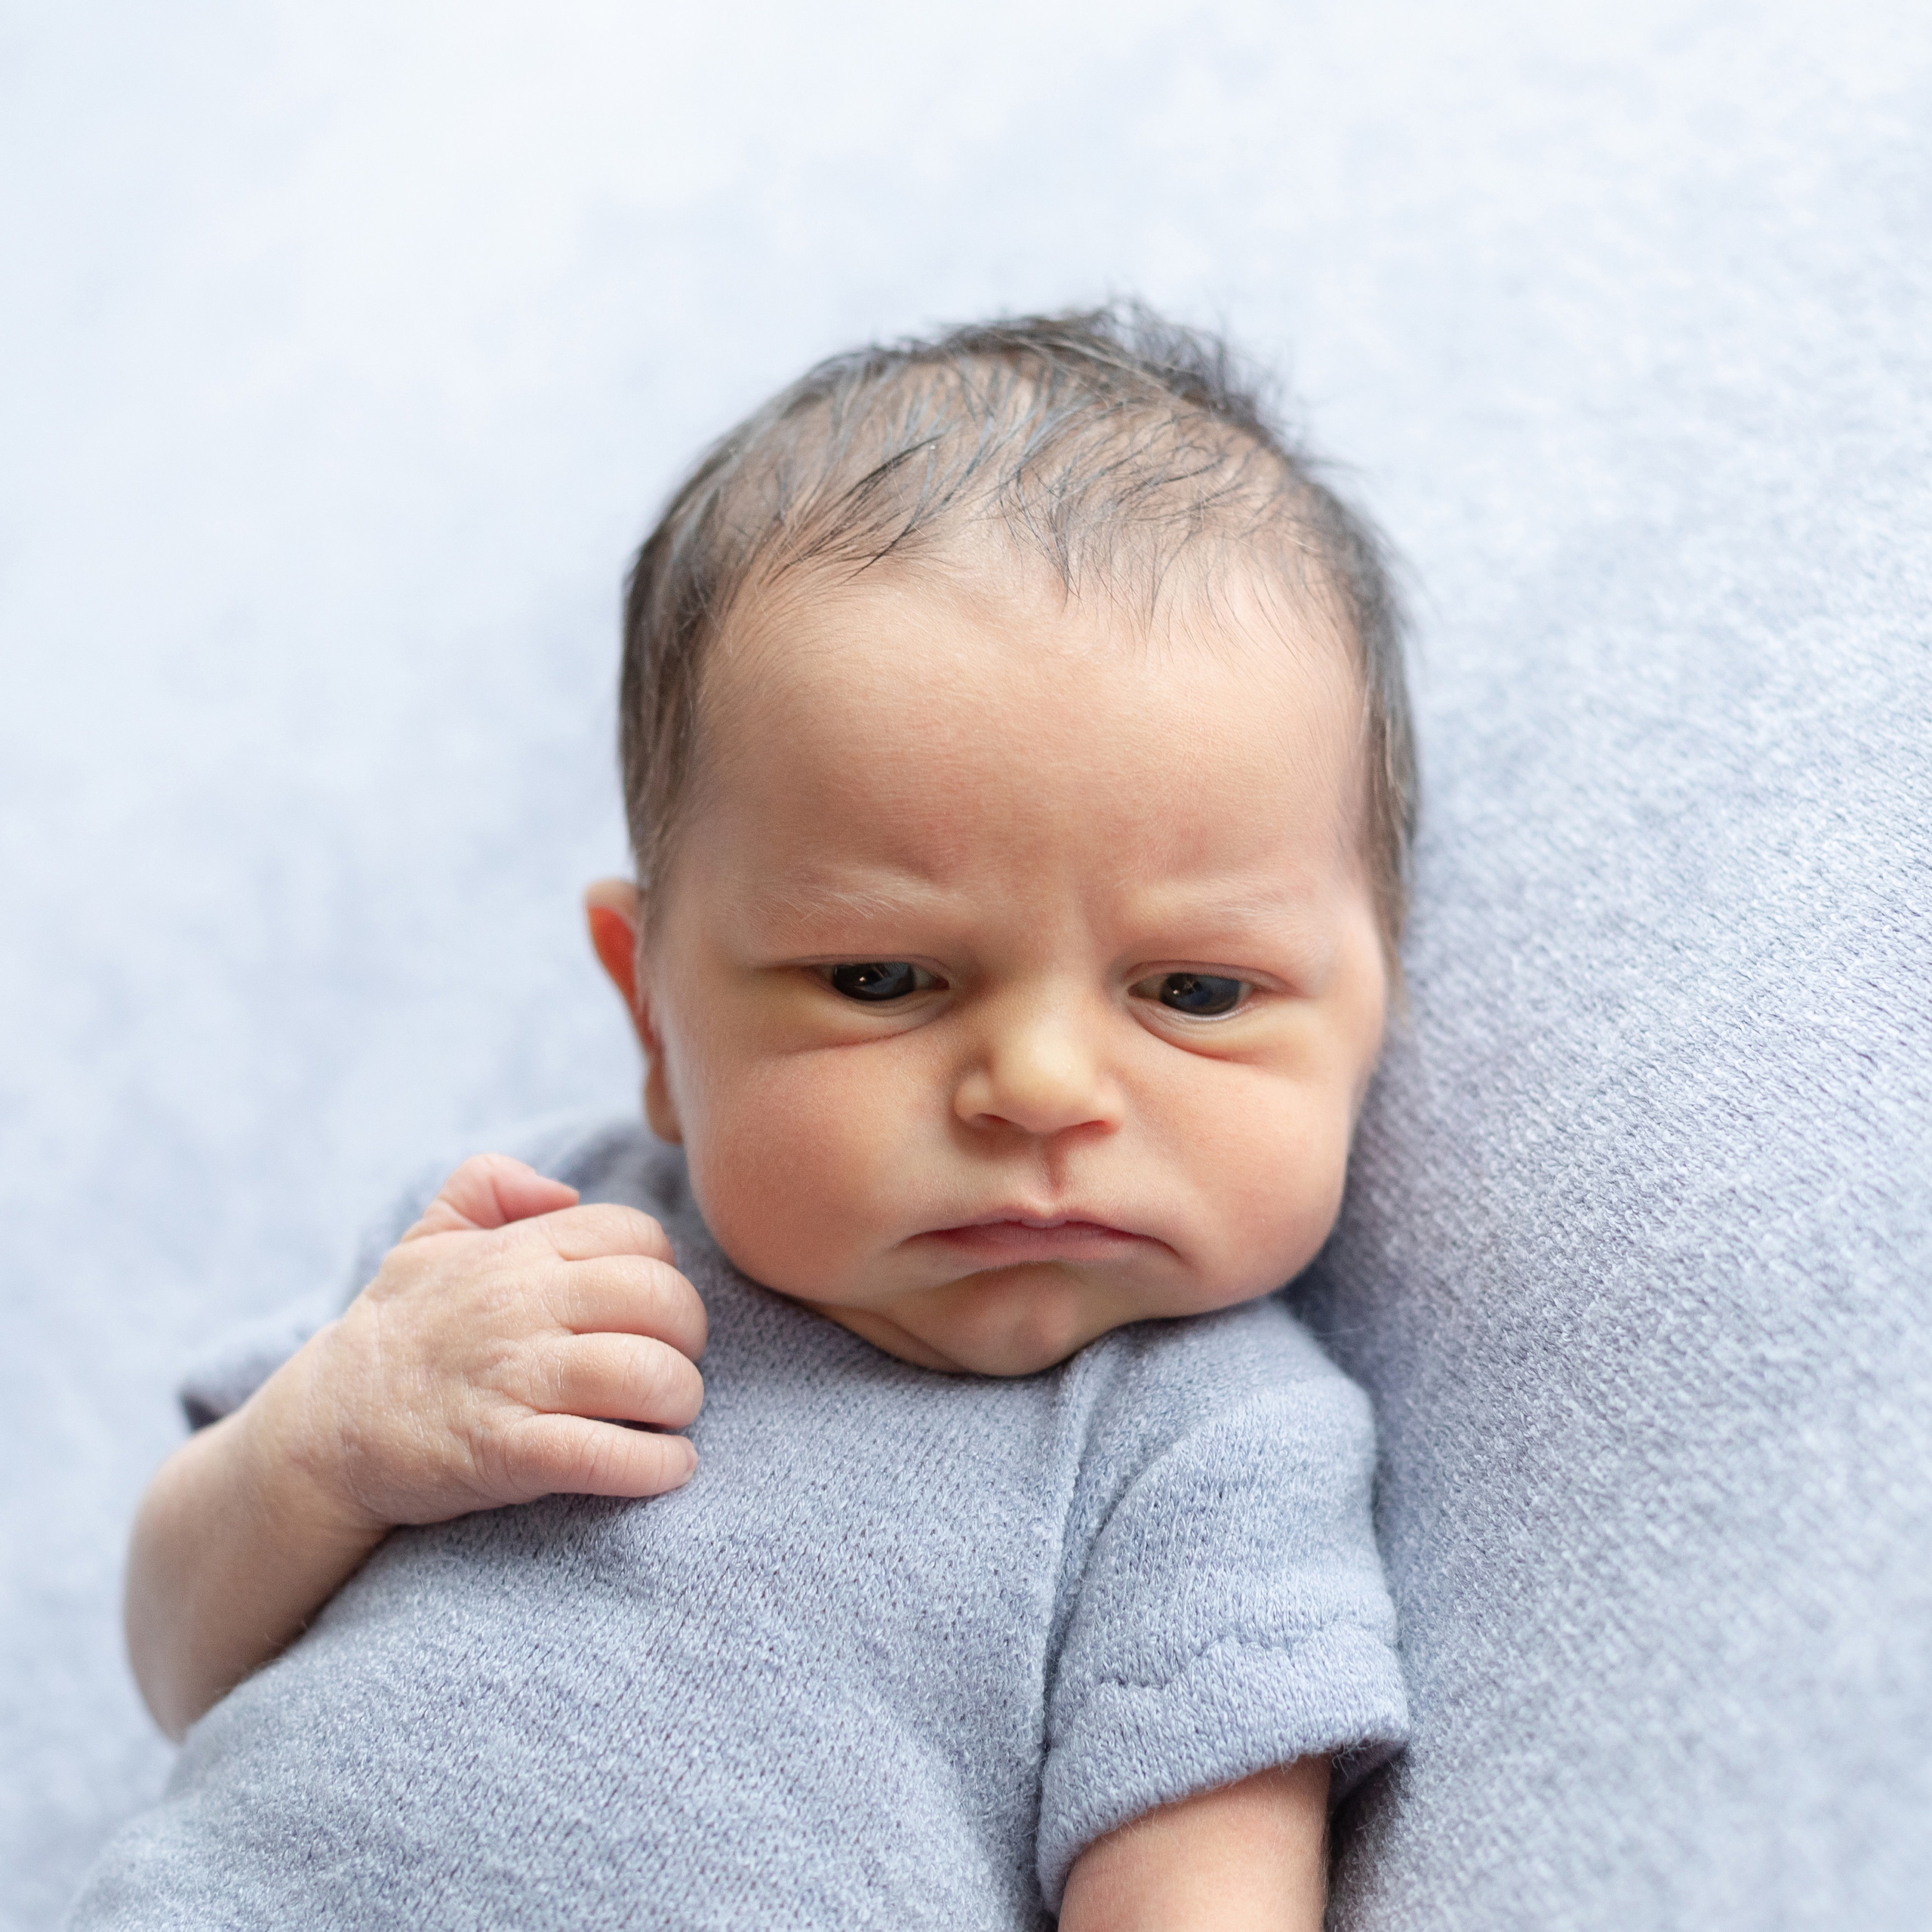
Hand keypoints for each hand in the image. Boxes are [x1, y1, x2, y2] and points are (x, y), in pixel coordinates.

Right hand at [257, 1153, 707, 1537]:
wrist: (326, 1430)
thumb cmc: (399, 1330)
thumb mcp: (428, 1236)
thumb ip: (488, 1184)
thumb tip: (561, 1188)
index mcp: (517, 1251)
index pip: (639, 1237)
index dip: (664, 1272)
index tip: (654, 1310)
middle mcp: (522, 1305)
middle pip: (661, 1301)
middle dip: (688, 1338)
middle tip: (674, 1365)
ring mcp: (514, 1379)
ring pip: (647, 1375)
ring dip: (680, 1401)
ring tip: (671, 1418)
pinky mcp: (504, 1453)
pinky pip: (605, 1455)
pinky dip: (654, 1466)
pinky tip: (669, 1468)